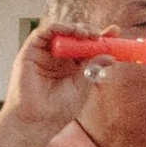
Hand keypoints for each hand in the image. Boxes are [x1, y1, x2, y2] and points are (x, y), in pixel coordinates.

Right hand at [3, 22, 107, 141]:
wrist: (37, 119)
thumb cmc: (58, 108)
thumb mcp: (82, 86)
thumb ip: (92, 68)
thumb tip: (111, 56)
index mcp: (73, 66)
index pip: (88, 46)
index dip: (101, 38)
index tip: (115, 31)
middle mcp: (59, 57)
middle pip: (75, 36)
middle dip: (89, 32)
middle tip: (99, 35)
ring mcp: (45, 53)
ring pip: (61, 31)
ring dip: (75, 28)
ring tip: (87, 34)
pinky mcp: (30, 51)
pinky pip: (43, 32)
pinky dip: (57, 27)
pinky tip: (70, 30)